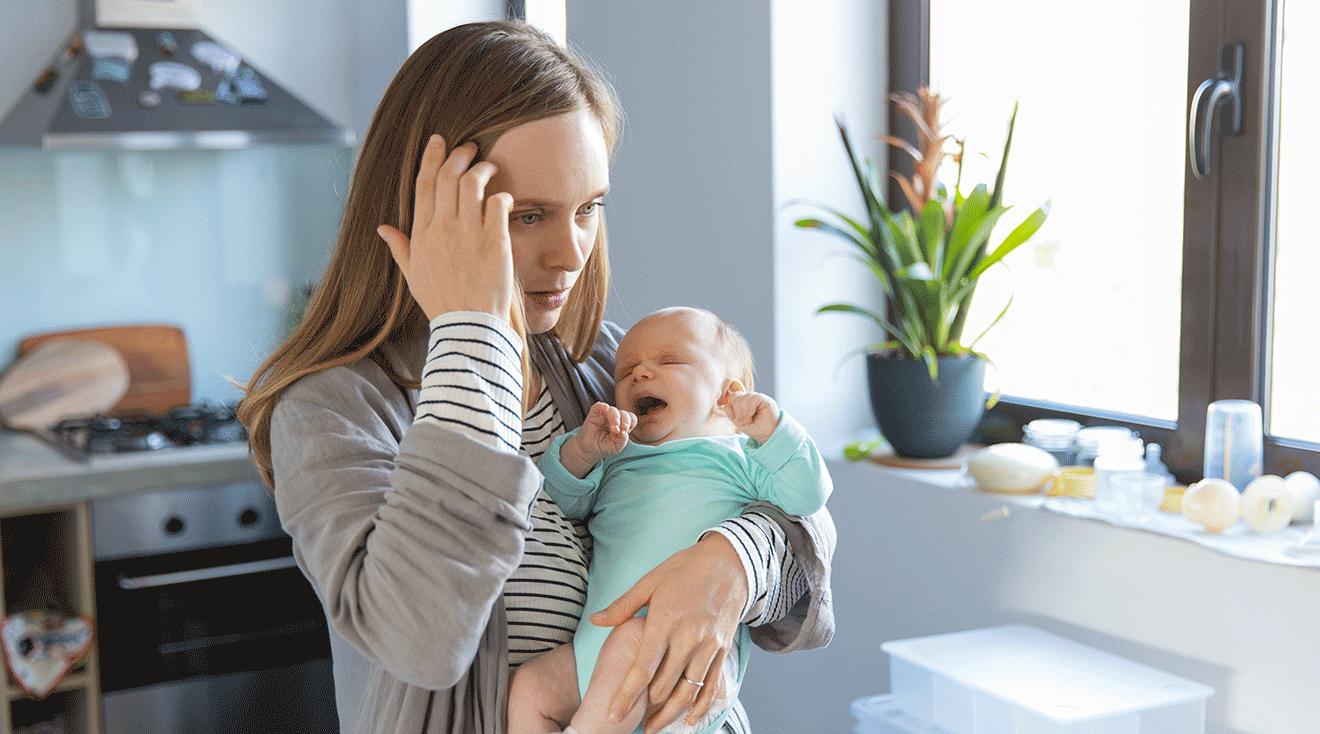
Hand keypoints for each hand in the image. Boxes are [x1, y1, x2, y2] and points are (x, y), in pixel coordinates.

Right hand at [376, 136, 516, 321]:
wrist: (468, 325)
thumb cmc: (442, 302)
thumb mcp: (413, 275)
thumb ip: (400, 248)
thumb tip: (382, 228)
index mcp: (422, 235)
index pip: (424, 185)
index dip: (432, 157)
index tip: (439, 140)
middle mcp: (443, 230)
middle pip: (448, 177)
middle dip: (459, 155)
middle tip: (470, 148)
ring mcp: (469, 234)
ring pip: (472, 184)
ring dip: (482, 169)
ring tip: (490, 167)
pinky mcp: (494, 242)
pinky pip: (498, 204)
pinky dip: (502, 194)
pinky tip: (504, 196)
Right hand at [560, 402, 636, 477]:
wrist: (590, 451)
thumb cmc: (605, 447)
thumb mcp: (617, 446)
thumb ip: (623, 439)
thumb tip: (624, 431)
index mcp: (622, 424)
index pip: (631, 419)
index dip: (630, 423)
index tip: (625, 431)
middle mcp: (615, 418)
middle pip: (623, 413)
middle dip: (624, 421)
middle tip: (618, 431)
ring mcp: (604, 415)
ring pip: (613, 410)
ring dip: (614, 417)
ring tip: (613, 428)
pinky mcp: (594, 414)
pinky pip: (598, 406)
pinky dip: (602, 406)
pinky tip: (604, 408)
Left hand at [590, 534, 746, 732]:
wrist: (731, 561)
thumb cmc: (686, 568)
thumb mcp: (651, 580)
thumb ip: (623, 606)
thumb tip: (596, 620)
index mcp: (664, 621)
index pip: (642, 669)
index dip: (626, 696)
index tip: (612, 714)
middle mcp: (688, 638)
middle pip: (663, 686)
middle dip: (644, 708)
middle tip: (629, 719)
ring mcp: (708, 646)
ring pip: (687, 692)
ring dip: (669, 714)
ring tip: (653, 727)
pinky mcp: (722, 650)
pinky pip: (711, 686)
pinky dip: (700, 707)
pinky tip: (688, 720)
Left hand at [720, 390, 779, 443]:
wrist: (766, 436)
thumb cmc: (755, 429)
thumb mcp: (739, 422)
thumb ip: (731, 414)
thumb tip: (725, 406)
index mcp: (744, 402)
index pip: (734, 396)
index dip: (732, 406)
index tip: (737, 418)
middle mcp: (751, 398)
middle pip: (737, 396)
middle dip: (737, 410)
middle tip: (743, 421)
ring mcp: (758, 398)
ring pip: (745, 396)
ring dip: (744, 410)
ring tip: (748, 420)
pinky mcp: (766, 400)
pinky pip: (754, 398)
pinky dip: (750, 407)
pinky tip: (752, 414)